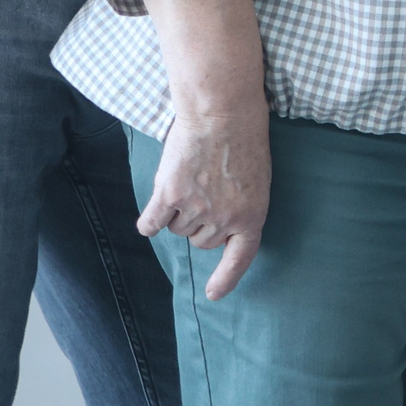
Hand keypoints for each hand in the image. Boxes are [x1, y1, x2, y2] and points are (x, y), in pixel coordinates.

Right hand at [136, 105, 270, 300]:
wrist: (222, 110)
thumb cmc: (243, 137)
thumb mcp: (255, 179)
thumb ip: (240, 206)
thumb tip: (220, 228)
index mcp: (252, 215)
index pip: (239, 258)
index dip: (226, 279)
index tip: (213, 295)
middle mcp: (224, 218)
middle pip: (201, 241)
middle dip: (200, 223)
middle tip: (204, 190)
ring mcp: (196, 208)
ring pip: (177, 229)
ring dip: (178, 212)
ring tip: (189, 179)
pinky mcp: (170, 195)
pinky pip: (153, 223)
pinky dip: (149, 222)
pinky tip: (149, 219)